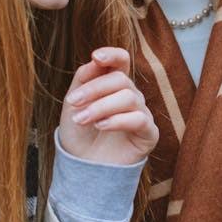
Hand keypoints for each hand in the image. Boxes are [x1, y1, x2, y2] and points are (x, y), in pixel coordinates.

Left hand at [58, 48, 157, 165]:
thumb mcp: (73, 103)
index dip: (112, 54)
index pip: (122, 60)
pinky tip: (100, 126)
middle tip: (73, 102)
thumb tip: (94, 61)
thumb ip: (84, 79)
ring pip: (128, 97)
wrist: (82, 166)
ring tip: (81, 119)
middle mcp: (131, 96)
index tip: (96, 56)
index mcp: (114, 85)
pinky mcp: (149, 133)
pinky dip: (117, 120)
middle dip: (94, 89)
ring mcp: (142, 113)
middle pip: (121, 79)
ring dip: (100, 107)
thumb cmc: (79, 133)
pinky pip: (139, 118)